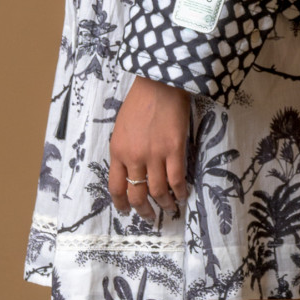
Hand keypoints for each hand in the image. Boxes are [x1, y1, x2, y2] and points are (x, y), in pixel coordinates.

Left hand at [109, 76, 191, 222]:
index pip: (115, 186)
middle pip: (137, 193)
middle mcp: (133, 156)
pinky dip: (180, 192)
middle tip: (149, 216)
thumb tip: (131, 173)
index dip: (121, 203)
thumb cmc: (140, 102)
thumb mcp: (121, 128)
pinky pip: (177, 180)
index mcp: (117, 150)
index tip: (126, 210)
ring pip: (158, 191)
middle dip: (143, 210)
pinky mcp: (174, 150)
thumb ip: (124, 151)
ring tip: (169, 208)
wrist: (159, 83)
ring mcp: (154, 154)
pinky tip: (183, 196)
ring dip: (165, 204)